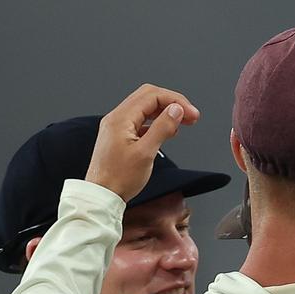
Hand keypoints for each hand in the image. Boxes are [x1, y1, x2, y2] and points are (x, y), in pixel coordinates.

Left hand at [86, 84, 200, 201]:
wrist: (102, 195)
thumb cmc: (119, 178)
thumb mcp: (146, 153)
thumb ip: (162, 128)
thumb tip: (176, 110)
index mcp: (121, 118)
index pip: (152, 96)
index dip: (176, 101)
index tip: (192, 113)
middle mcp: (117, 118)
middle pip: (148, 97)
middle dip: (172, 103)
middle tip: (190, 115)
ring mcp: (117, 126)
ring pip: (145, 108)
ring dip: (165, 112)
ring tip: (183, 122)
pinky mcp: (120, 136)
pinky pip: (141, 121)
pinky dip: (157, 122)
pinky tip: (168, 131)